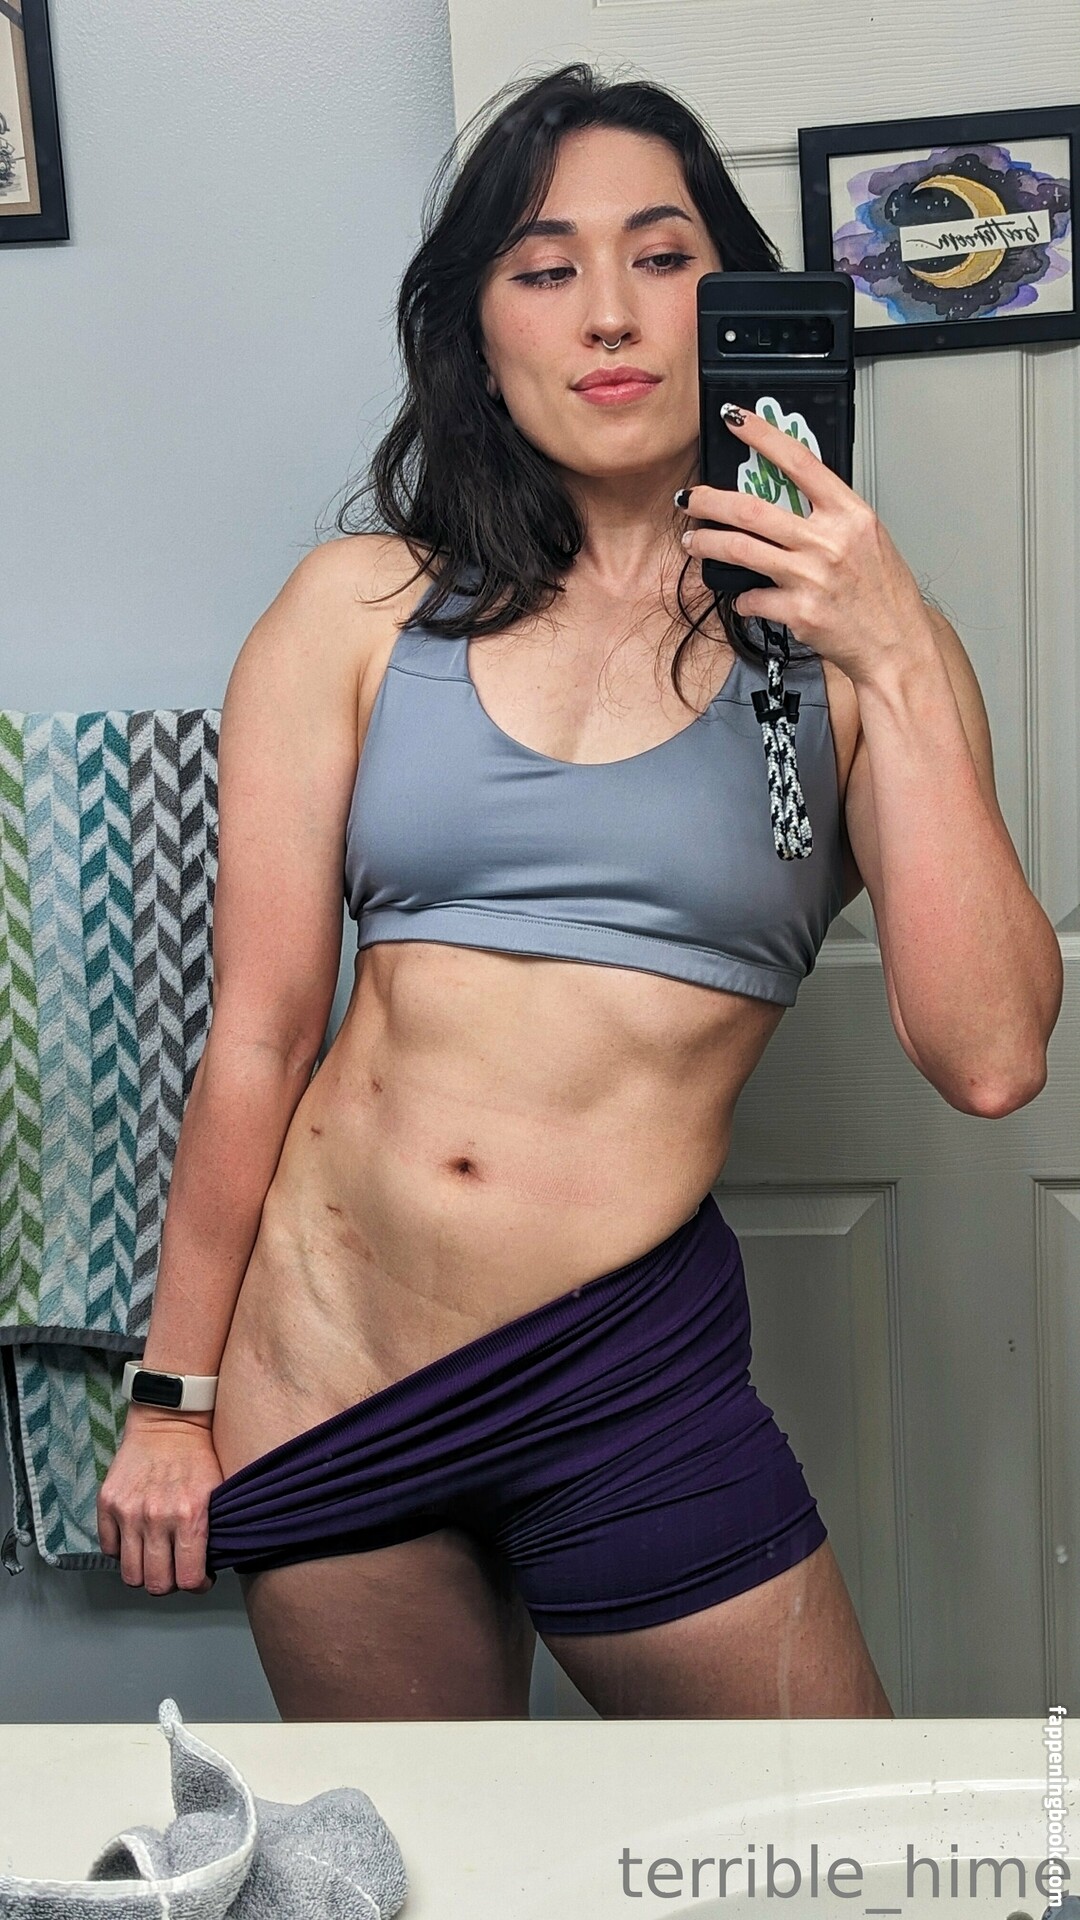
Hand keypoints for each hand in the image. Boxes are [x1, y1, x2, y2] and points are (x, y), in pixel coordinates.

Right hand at [97, 1414, 222, 1593]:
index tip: (198, 1579)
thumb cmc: (199, 1455)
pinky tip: (136, 1540)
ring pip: (131, 1574)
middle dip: (169, 1583)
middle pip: (156, 1584)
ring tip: (155, 1559)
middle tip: (175, 1570)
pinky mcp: (108, 1502)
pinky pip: (109, 1549)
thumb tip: (207, 1568)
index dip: (196, 1585)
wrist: (170, 1420)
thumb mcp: (217, 1492)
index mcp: (190, 1516)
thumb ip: (210, 1531)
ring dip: (144, 1572)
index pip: (188, 1579)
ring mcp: (129, 1511)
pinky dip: (121, 1551)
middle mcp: (157, 1518)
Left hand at [677, 402, 934, 685]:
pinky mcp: (798, 612)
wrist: (896, 646)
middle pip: (752, 509)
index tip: (735, 420)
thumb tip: (785, 497)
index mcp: (850, 514)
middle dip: (710, 501)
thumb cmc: (883, 594)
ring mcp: (812, 577)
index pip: (799, 461)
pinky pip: (751, 599)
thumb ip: (829, 516)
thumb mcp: (867, 539)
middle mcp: (830, 541)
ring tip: (693, 542)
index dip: (762, 436)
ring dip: (707, 543)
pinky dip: (741, 599)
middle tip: (690, 499)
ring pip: (740, 549)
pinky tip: (744, 598)